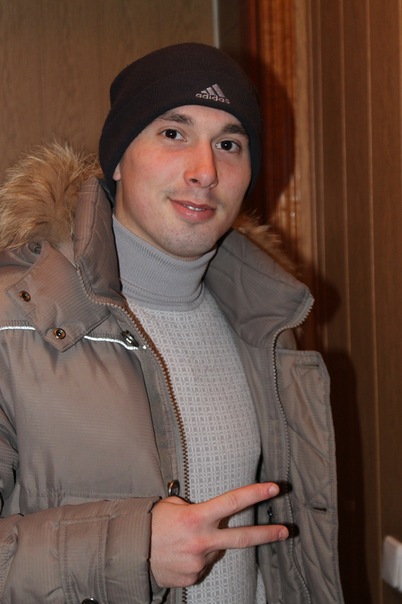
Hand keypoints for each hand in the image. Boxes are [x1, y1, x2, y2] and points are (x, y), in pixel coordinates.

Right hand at [150, 482, 287, 587]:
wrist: (129, 553)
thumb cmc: (151, 524)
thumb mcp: (172, 505)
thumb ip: (194, 509)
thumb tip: (210, 518)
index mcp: (197, 517)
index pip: (232, 502)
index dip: (255, 494)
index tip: (274, 488)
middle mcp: (201, 541)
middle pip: (242, 538)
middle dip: (267, 534)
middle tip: (286, 531)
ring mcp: (198, 562)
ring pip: (215, 551)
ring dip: (206, 545)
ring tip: (183, 541)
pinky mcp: (192, 577)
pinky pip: (200, 566)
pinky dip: (194, 559)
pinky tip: (179, 554)